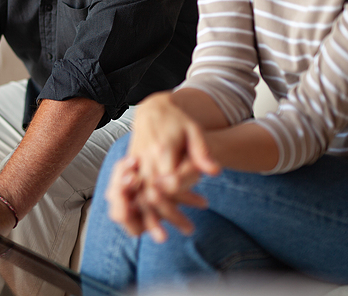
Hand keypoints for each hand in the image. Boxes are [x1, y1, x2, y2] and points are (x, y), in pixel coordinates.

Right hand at [106, 92, 219, 241]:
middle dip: (163, 215)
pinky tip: (146, 225)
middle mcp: (145, 158)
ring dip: (147, 218)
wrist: (152, 109)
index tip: (196, 208)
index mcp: (162, 148)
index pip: (168, 179)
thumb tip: (215, 171)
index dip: (179, 197)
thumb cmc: (176, 121)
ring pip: (138, 196)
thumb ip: (202, 152)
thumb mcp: (193, 131)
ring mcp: (135, 164)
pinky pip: (131, 193)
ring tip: (160, 237)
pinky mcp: (131, 168)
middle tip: (180, 233)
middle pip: (150, 192)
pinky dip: (136, 210)